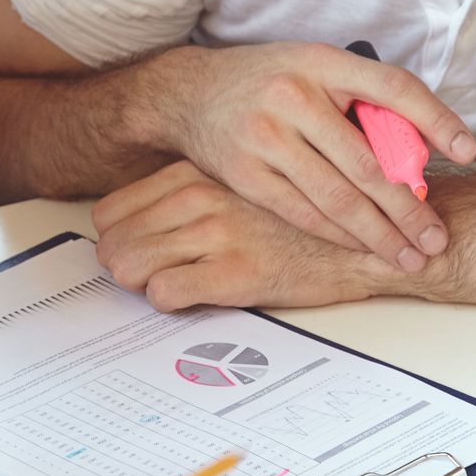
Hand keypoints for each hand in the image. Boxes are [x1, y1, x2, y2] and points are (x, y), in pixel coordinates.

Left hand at [94, 161, 397, 309]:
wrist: (364, 240)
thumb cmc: (300, 221)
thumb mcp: (237, 189)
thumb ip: (192, 198)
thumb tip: (142, 229)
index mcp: (195, 174)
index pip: (111, 210)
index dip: (116, 240)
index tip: (132, 254)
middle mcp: (200, 197)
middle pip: (111, 240)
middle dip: (121, 267)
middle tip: (146, 277)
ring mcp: (216, 232)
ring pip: (128, 266)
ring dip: (141, 285)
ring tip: (169, 287)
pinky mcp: (234, 271)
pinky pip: (164, 292)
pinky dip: (168, 301)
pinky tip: (194, 297)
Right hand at [164, 43, 474, 271]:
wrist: (190, 93)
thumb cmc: (267, 83)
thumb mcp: (313, 70)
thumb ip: (358, 102)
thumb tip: (417, 153)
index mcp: (322, 63)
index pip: (393, 87)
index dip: (436, 119)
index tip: (468, 151)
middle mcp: (293, 96)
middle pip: (368, 162)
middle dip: (409, 208)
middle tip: (438, 238)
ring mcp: (265, 136)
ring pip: (337, 196)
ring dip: (379, 233)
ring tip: (409, 255)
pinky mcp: (244, 173)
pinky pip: (302, 212)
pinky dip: (336, 234)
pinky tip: (362, 248)